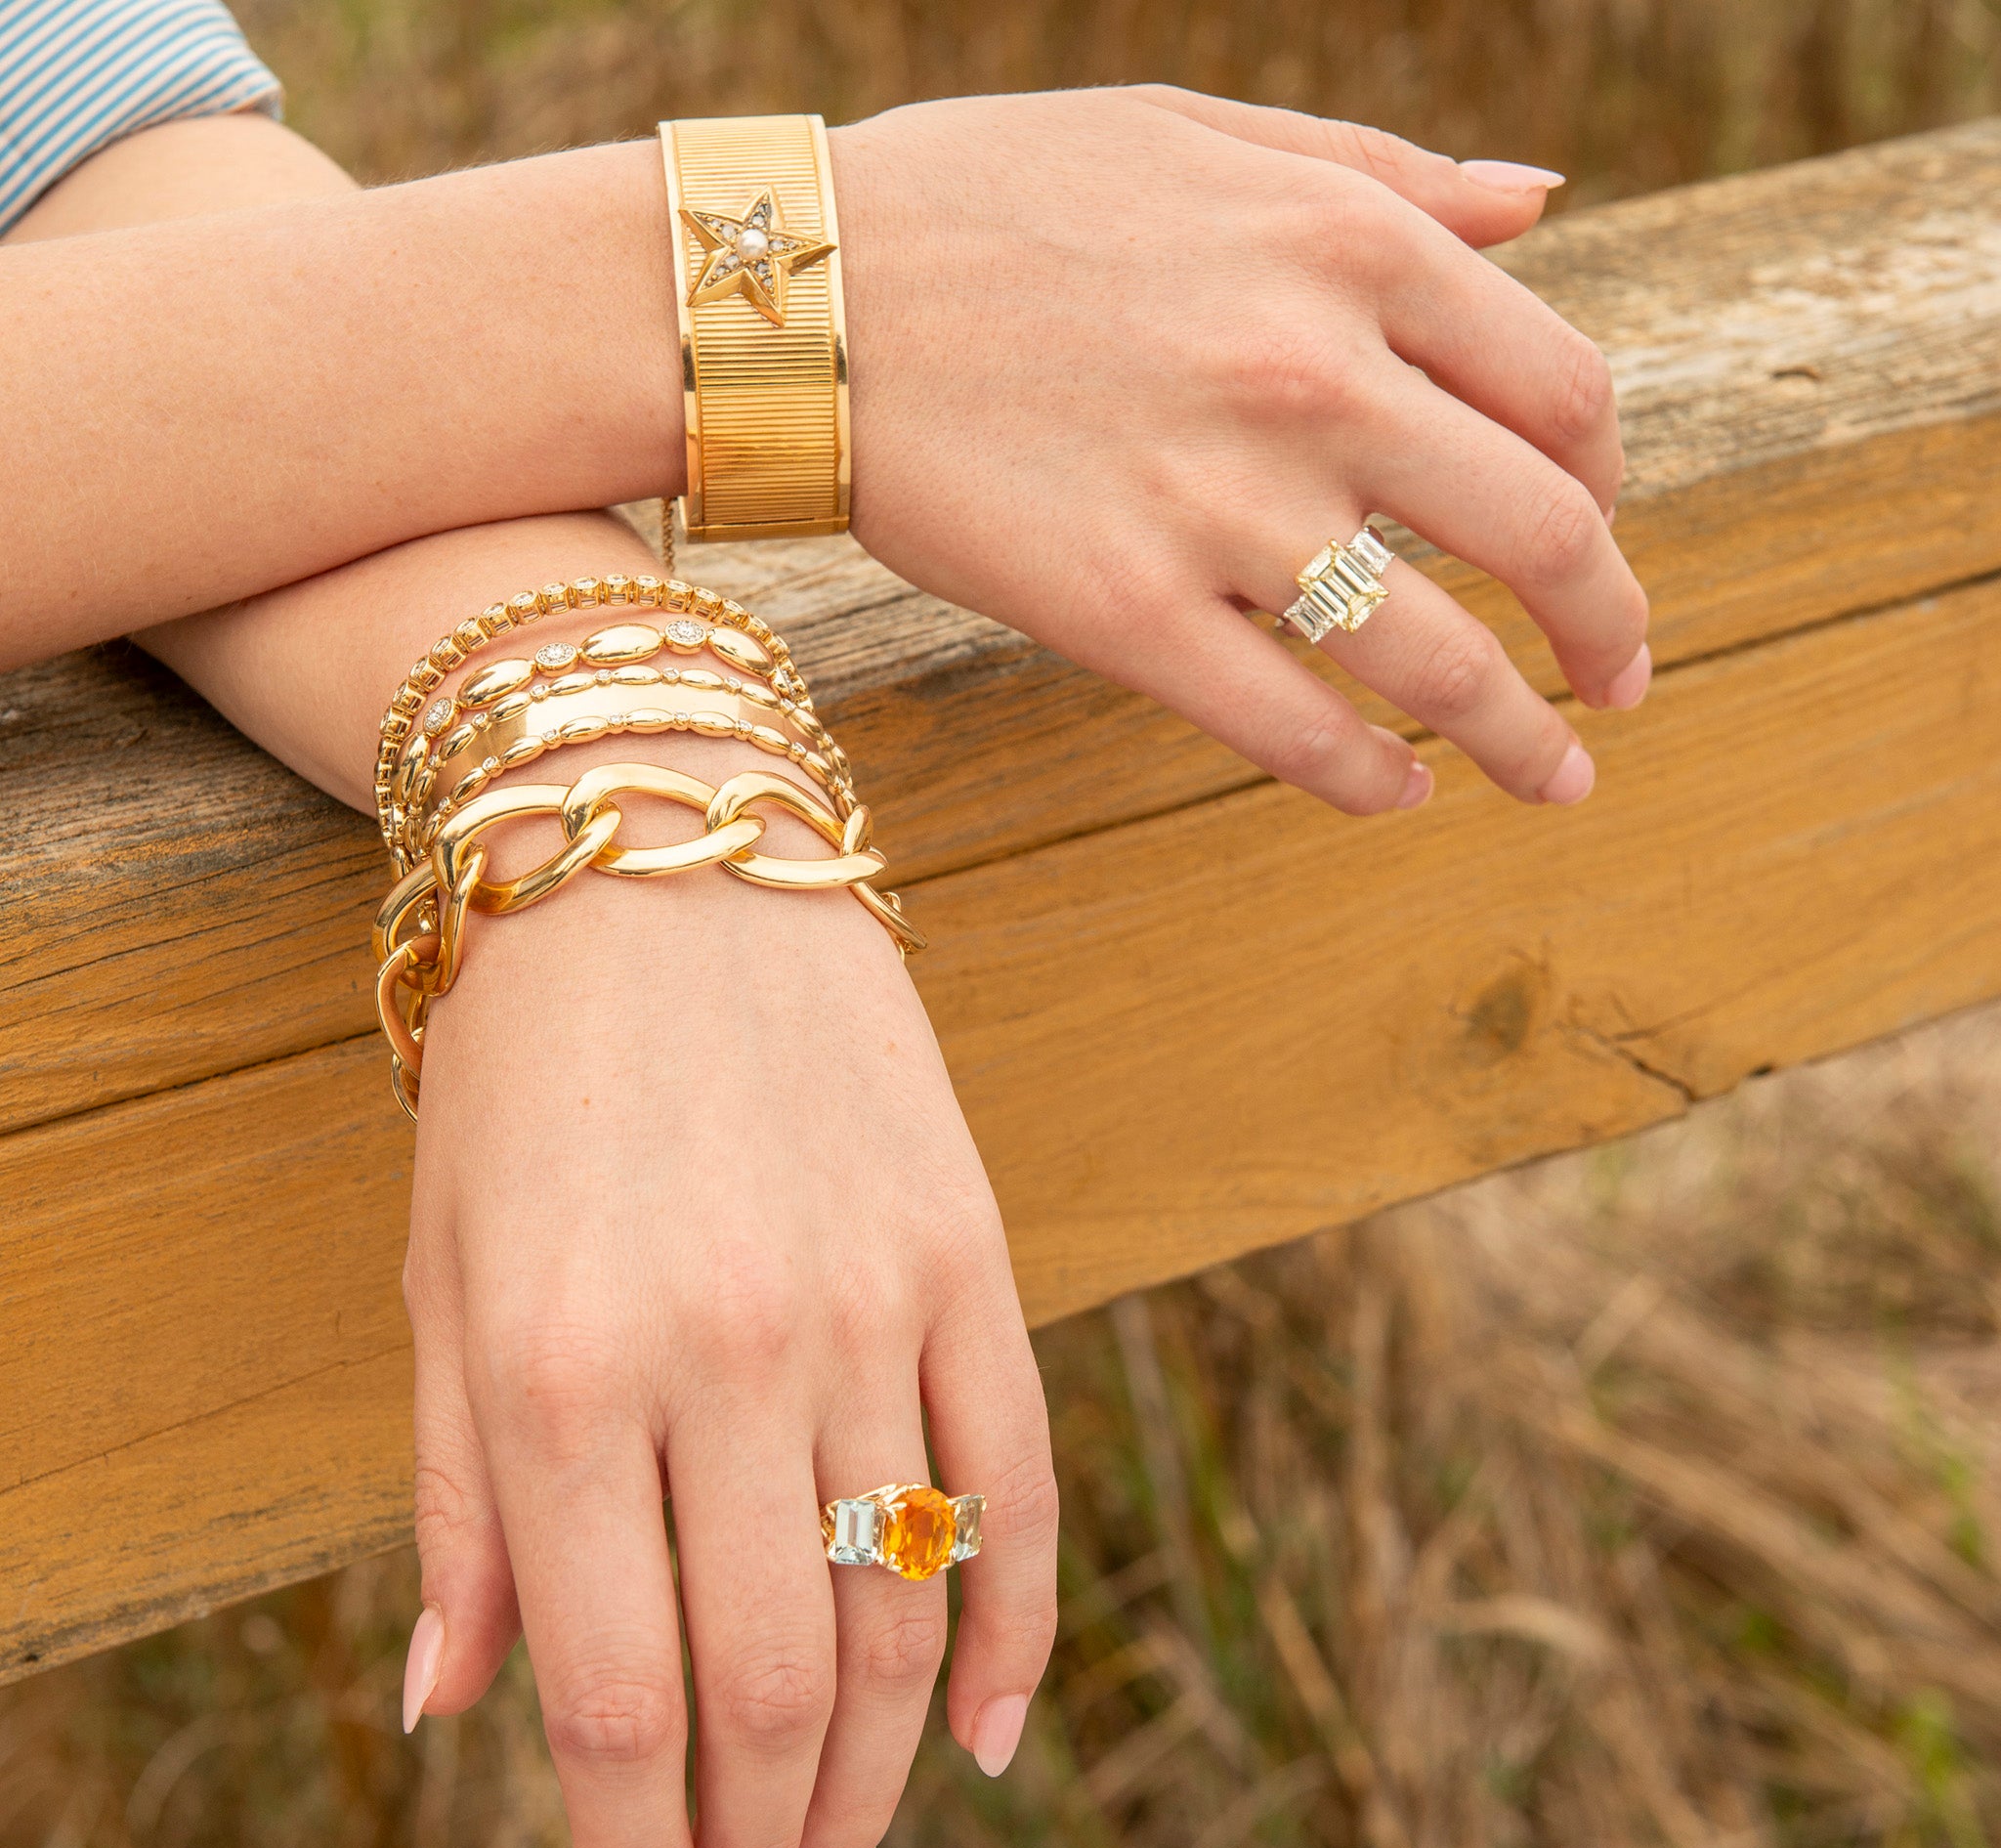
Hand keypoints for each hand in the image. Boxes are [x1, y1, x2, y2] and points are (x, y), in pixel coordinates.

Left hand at [396, 729, 1057, 1847]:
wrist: (662, 859)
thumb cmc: (523, 1081)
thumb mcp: (444, 1284)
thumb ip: (461, 1506)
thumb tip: (463, 1715)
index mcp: (561, 1376)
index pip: (612, 1695)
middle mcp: (728, 1358)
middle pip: (776, 1681)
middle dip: (764, 1834)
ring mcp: (870, 1304)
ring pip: (904, 1605)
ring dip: (883, 1767)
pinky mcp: (966, 1255)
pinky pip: (1020, 1483)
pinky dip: (1019, 1630)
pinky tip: (996, 1732)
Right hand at [834, 86, 1649, 813]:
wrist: (792, 298)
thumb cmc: (988, 203)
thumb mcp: (1200, 132)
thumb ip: (1386, 172)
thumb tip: (1544, 208)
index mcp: (1353, 244)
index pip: (1565, 393)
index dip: (1611, 485)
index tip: (1598, 539)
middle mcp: (1316, 374)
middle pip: (1543, 537)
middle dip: (1610, 630)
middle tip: (1624, 685)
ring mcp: (1222, 505)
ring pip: (1438, 662)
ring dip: (1524, 740)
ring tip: (1556, 779)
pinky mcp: (1123, 616)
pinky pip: (1292, 728)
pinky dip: (1368, 781)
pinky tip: (1397, 796)